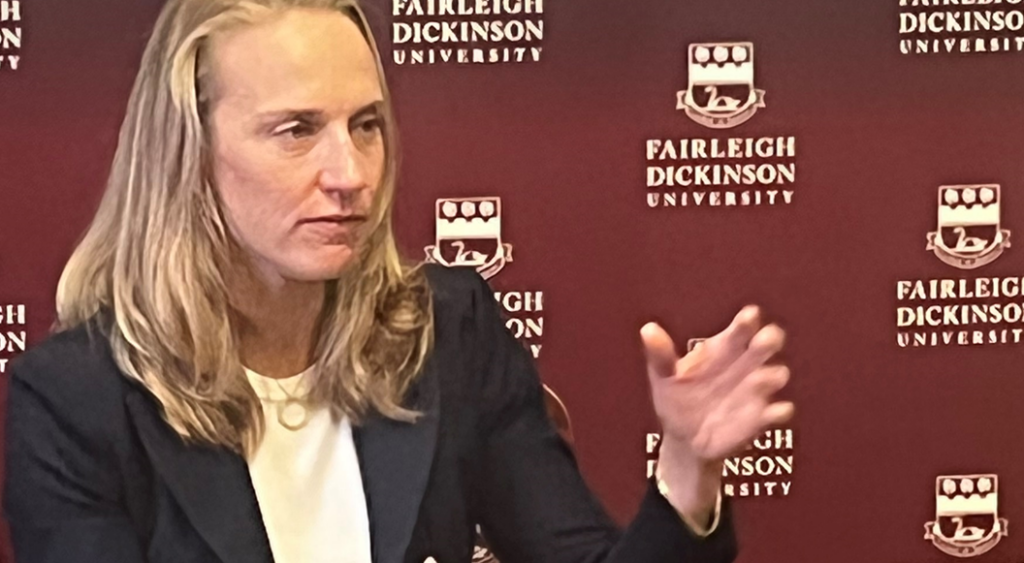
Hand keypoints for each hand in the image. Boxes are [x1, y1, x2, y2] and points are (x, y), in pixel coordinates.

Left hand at [641, 305, 793, 461]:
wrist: (684, 442)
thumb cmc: (676, 400)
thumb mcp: (663, 376)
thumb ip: (660, 355)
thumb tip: (647, 329)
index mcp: (722, 348)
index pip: (740, 327)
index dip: (747, 320)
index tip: (749, 316)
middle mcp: (744, 364)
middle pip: (768, 342)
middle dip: (770, 338)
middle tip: (763, 341)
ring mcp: (756, 390)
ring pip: (777, 374)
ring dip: (772, 375)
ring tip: (758, 380)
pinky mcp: (762, 416)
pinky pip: (781, 410)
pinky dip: (779, 410)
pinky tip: (772, 411)